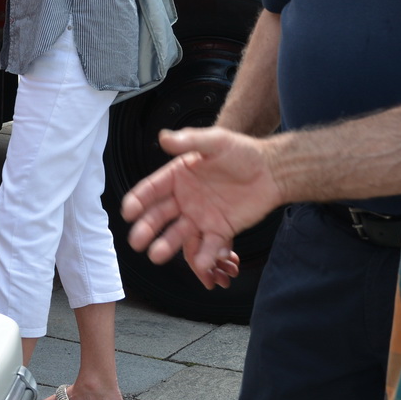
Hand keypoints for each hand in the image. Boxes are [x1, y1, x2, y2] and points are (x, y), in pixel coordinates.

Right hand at [121, 126, 282, 287]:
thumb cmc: (243, 152)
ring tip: (156, 255)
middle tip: (136, 240)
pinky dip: (203, 255)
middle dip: (146, 228)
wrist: (272, 171)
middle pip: (159, 215)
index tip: (128, 211)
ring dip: (166, 245)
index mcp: (179, 176)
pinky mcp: (220, 230)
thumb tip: (163, 137)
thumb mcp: (216, 141)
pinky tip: (200, 262)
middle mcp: (185, 198)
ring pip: (178, 234)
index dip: (138, 200)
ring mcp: (201, 216)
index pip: (152, 189)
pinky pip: (208, 246)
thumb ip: (190, 141)